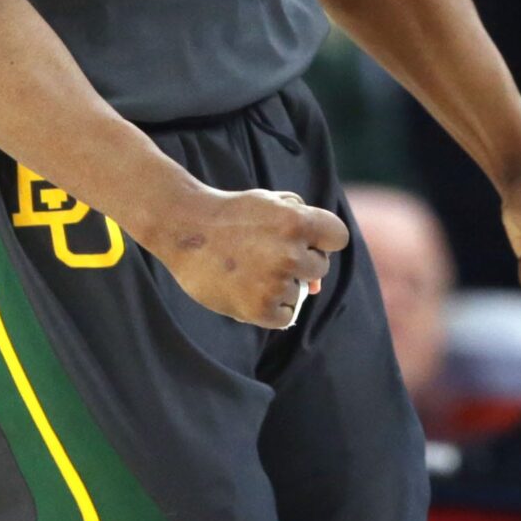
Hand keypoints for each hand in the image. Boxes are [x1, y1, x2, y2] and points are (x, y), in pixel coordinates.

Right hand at [150, 186, 349, 329]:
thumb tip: (317, 286)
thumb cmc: (230, 215)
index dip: (321, 239)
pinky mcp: (260, 308)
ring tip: (247, 268)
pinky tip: (246, 289)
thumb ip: (303, 232)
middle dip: (298, 262)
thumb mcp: (270, 204)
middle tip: (263, 251)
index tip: (302, 237)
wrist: (182, 227)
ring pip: (299, 292)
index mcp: (297, 221)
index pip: (338, 237)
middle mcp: (291, 252)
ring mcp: (276, 282)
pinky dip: (270, 308)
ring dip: (280, 285)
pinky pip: (285, 316)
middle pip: (319, 267)